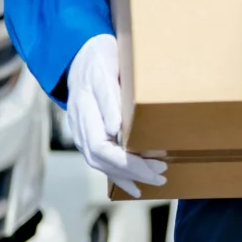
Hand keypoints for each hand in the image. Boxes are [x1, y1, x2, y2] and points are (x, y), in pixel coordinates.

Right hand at [63, 34, 167, 197]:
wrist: (81, 55)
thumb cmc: (100, 58)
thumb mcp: (107, 69)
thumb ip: (109, 97)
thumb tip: (115, 128)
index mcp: (84, 109)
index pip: (102, 147)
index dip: (127, 161)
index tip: (153, 163)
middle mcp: (80, 126)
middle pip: (102, 159)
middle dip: (133, 171)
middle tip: (161, 174)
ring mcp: (81, 132)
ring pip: (100, 164)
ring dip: (128, 175)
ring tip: (155, 180)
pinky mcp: (87, 135)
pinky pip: (100, 160)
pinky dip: (117, 175)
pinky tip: (134, 186)